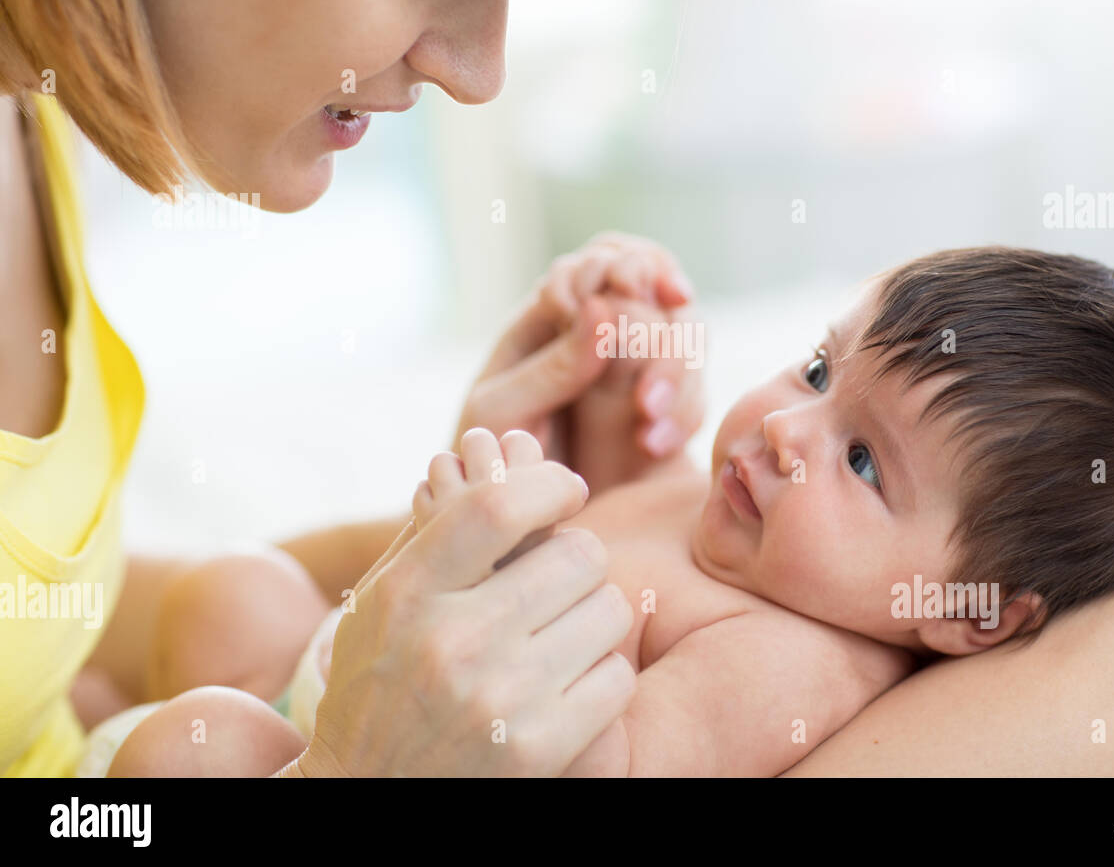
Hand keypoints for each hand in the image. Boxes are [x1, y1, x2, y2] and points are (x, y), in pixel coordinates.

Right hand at [294, 428, 635, 775]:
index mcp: (407, 592)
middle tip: (556, 582)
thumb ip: (439, 525)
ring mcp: (499, 700)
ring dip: (593, 617)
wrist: (367, 799)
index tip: (566, 490)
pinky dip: (602, 676)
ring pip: (608, 611)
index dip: (549, 483)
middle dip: (577, 560)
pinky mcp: (539, 751)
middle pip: (578, 555)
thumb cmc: (379, 682)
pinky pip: (617, 677)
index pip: (500, 505)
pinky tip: (566, 686)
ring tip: (557, 637)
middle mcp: (451, 641)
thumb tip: (501, 444)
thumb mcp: (383, 600)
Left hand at [455, 232, 702, 478]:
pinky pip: (692, 398)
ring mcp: (638, 367)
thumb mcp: (502, 408)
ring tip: (648, 431)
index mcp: (558, 309)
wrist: (500, 512)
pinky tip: (653, 446)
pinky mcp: (660, 410)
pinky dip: (683, 418)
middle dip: (667, 340)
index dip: (638, 265)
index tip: (640, 292)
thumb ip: (552, 364)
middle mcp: (606, 329)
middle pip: (666, 298)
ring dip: (680, 381)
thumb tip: (603, 309)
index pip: (612, 258)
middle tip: (646, 396)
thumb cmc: (485, 450)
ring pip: (688, 345)